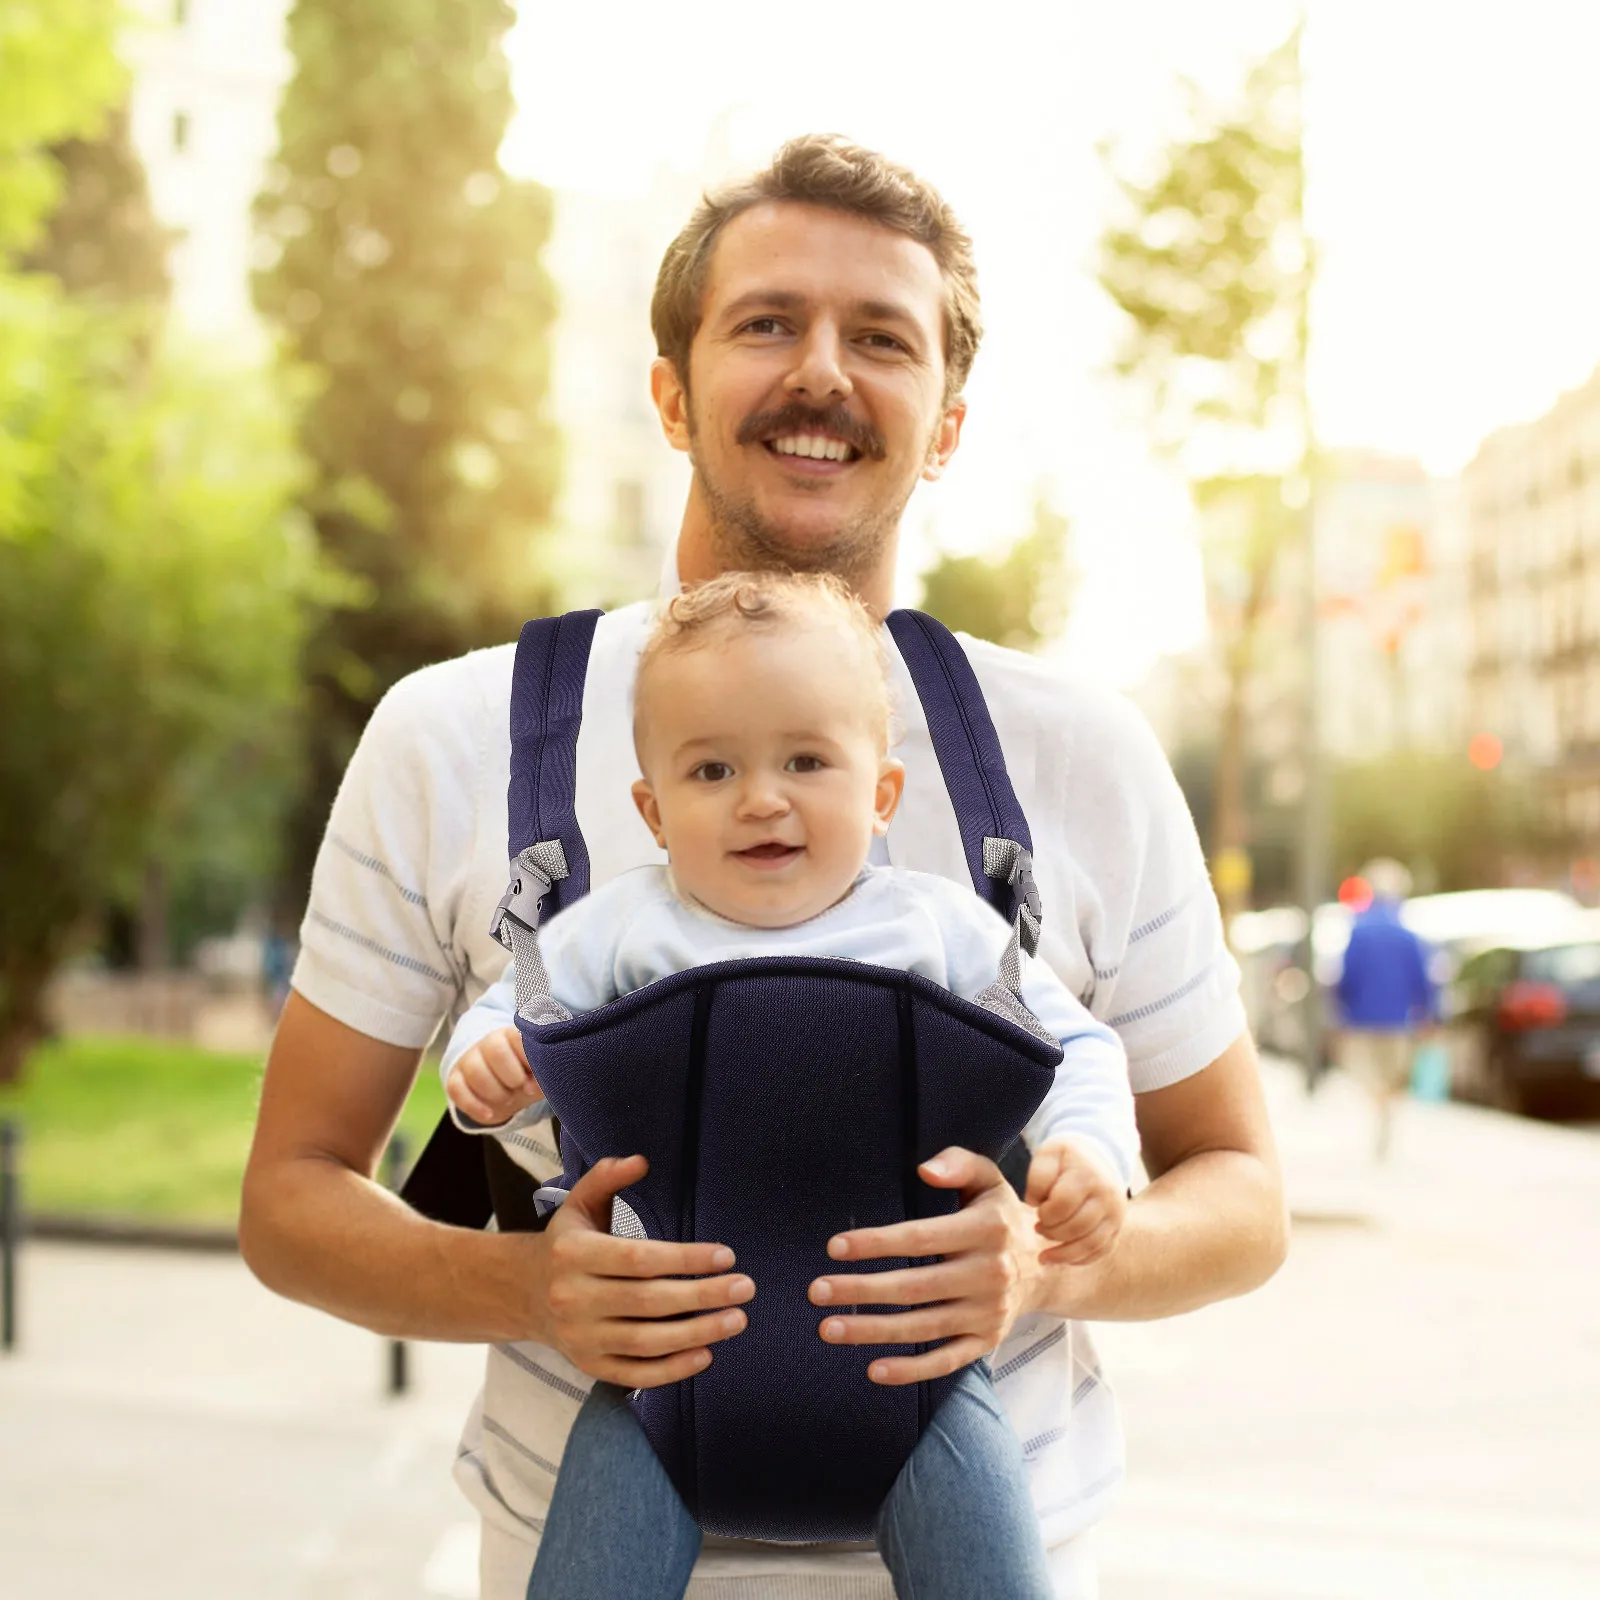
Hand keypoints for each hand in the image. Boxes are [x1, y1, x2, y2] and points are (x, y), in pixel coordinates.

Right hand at [445, 1027, 541, 1125]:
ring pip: (475, 1070)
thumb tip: (539, 1086)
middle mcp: (490, 1042)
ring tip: (509, 1099)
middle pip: (496, 1050)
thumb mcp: (538, 1075)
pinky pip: (456, 1089)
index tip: (535, 1080)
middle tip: (520, 1088)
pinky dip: (474, 1105)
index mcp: (514, 1035)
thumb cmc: (525, 1075)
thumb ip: (545, 1077)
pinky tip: (490, 1113)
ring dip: (495, 1092)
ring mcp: (470, 1059)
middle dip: (512, 1076)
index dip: (528, 1059)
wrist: (503, 1086)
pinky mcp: (455, 1078)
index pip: (518, 1036)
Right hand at [536, 1155, 754, 1387]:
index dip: (684, 1258)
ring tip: (736, 1319)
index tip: (726, 1256)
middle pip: (647, 1301)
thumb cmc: (566, 1243)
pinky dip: (672, 1370)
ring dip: (697, 1333)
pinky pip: (635, 1374)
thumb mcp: (578, 1203)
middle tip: (744, 1288)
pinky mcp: (589, 1366)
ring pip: (646, 1342)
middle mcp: (573, 1298)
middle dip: (702, 1295)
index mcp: (573, 1254)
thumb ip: (606, 1177)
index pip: (637, 1258)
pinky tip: (706, 1354)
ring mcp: (580, 1338)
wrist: (523, 1293)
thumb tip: (641, 1161)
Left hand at [806, 1146, 1039, 1385]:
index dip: (876, 1243)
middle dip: (861, 1291)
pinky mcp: (988, 1341)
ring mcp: (989, 1312)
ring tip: (828, 1328)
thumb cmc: (1000, 1216)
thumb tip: (924, 1169)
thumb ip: (958, 1164)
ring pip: (924, 1327)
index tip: (834, 1247)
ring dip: (872, 1331)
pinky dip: (911, 1370)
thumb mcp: (989, 1179)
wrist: (1048, 1264)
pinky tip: (873, 1369)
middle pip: (915, 1287)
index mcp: (986, 1229)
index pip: (920, 1238)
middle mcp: (990, 1273)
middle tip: (816, 1291)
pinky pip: (946, 1360)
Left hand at [1024, 1139, 1126, 1266]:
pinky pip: (1101, 1251)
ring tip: (1044, 1257)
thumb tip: (1034, 1204)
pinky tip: (1062, 1259)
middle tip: (1038, 1228)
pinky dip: (1081, 1259)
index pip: (1063, 1205)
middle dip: (1052, 1233)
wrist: (1098, 1157)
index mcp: (1088, 1176)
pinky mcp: (1117, 1228)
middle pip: (1077, 1228)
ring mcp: (1116, 1215)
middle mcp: (1107, 1197)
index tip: (1038, 1210)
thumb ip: (1037, 1177)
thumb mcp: (1049, 1155)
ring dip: (1064, 1255)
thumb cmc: (1067, 1159)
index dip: (1045, 1213)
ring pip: (1091, 1245)